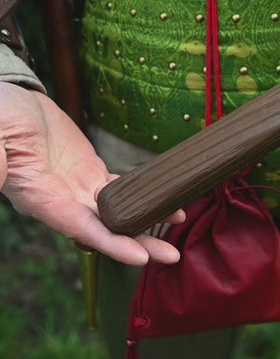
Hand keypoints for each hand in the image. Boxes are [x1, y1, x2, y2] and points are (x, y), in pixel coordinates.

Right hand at [0, 82, 184, 265]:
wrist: (15, 105)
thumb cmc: (0, 118)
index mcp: (40, 198)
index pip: (80, 229)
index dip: (111, 244)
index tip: (140, 257)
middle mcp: (63, 201)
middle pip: (106, 229)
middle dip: (139, 243)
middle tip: (171, 255)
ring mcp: (79, 187)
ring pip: (118, 211)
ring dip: (147, 219)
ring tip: (178, 221)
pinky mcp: (91, 171)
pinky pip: (121, 187)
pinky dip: (142, 193)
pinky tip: (164, 196)